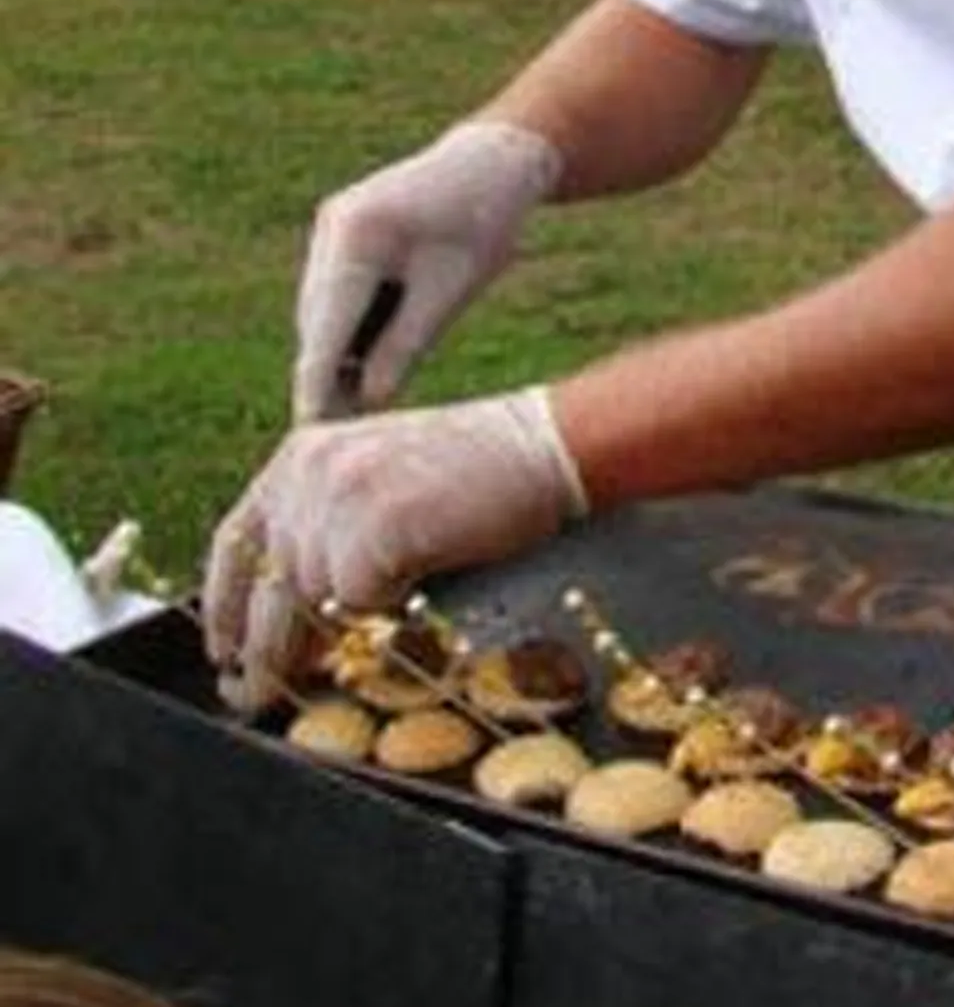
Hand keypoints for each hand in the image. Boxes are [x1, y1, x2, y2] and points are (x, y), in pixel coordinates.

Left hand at [204, 387, 586, 712]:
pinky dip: (388, 609)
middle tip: (258, 694)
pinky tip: (421, 583)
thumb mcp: (380, 478)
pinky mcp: (373, 530)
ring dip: (344, 626)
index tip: (222, 650)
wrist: (543, 447)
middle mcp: (307, 472)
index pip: (235, 542)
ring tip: (376, 628)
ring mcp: (338, 499)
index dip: (223, 604)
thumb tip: (295, 614)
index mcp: (301, 456)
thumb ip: (330, 526)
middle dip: (264, 649)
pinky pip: (359, 604)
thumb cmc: (479, 473)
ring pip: (312, 601)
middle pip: (267, 586)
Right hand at [293, 120, 562, 422]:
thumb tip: (370, 401)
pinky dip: (352, 334)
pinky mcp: (345, 238)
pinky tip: (364, 373)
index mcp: (357, 237)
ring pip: (327, 313)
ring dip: (336, 359)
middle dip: (321, 377)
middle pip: (319, 322)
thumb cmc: (483, 223)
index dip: (316, 381)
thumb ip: (407, 344)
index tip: (307, 431)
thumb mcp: (451, 290)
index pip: (327, 326)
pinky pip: (341, 298)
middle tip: (323, 441)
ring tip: (342, 417)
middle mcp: (331, 230)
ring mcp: (333, 231)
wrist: (493, 162)